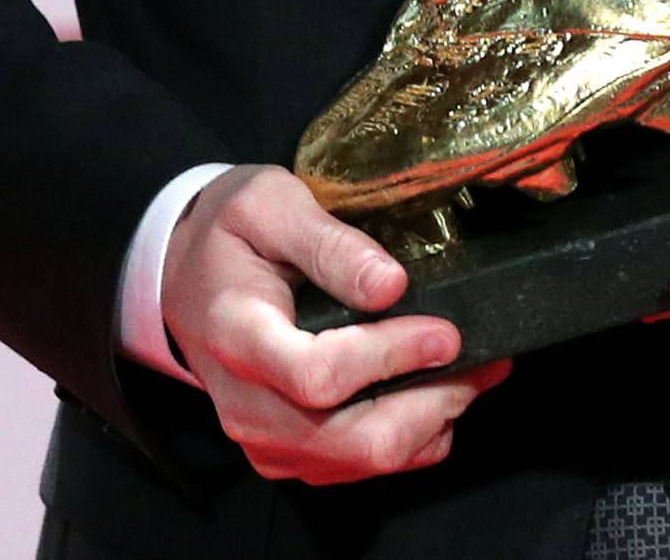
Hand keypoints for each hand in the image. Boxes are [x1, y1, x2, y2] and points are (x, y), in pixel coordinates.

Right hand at [161, 164, 510, 482]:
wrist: (186, 278)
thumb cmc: (230, 233)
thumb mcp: (269, 204)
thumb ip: (328, 242)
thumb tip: (391, 285)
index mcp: (238, 335)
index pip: (317, 375)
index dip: (390, 358)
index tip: (445, 332)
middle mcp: (248, 404)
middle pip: (350, 439)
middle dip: (430, 404)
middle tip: (483, 360)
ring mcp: (265, 438)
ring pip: (361, 461)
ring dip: (430, 423)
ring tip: (476, 372)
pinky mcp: (285, 452)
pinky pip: (356, 466)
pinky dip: (409, 440)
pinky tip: (437, 394)